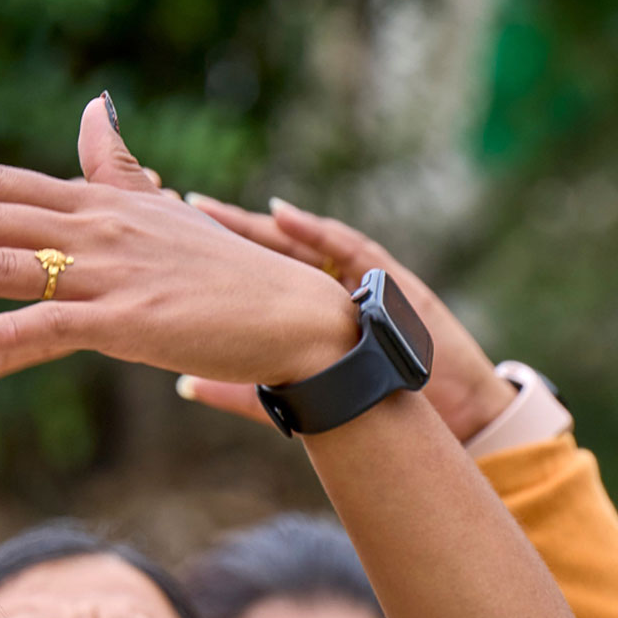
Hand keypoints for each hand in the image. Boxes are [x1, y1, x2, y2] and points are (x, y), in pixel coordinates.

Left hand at [0, 96, 362, 387]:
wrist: (288, 314)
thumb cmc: (223, 272)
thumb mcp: (159, 212)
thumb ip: (116, 166)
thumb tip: (94, 108)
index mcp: (95, 202)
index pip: (0, 180)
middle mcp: (95, 226)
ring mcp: (110, 271)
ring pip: (6, 262)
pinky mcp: (128, 318)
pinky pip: (53, 322)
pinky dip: (5, 330)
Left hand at [172, 195, 517, 442]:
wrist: (451, 414)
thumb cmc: (375, 402)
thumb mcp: (298, 397)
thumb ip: (242, 391)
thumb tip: (183, 383)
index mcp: (305, 311)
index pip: (251, 274)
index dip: (211, 253)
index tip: (165, 238)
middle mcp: (327, 288)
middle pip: (267, 249)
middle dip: (223, 226)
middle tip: (176, 204)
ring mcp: (359, 280)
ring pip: (299, 241)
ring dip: (256, 223)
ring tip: (211, 208)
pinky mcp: (389, 281)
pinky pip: (350, 248)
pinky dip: (316, 232)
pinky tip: (282, 218)